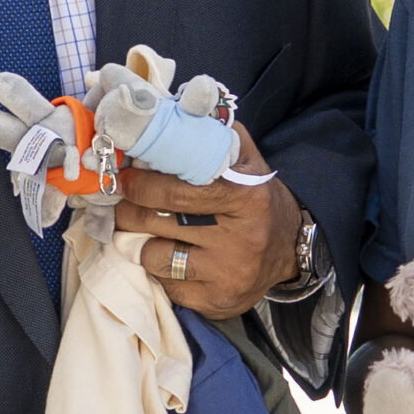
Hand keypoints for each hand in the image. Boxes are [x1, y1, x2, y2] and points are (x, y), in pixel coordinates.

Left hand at [114, 121, 295, 318]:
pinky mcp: (217, 302)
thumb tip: (169, 112)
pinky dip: (159, 271)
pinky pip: (167, 286)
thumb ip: (211, 135)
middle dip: (129, 211)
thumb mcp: (245, 158)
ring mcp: (227, 275)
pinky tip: (169, 258)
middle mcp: (239, 240)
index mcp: (245, 198)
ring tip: (146, 231)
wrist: (290, 246)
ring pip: (155, 258)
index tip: (125, 179)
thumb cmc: (256, 196)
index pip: (177, 193)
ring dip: (140, 243)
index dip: (142, 185)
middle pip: (158, 224)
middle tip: (123, 204)